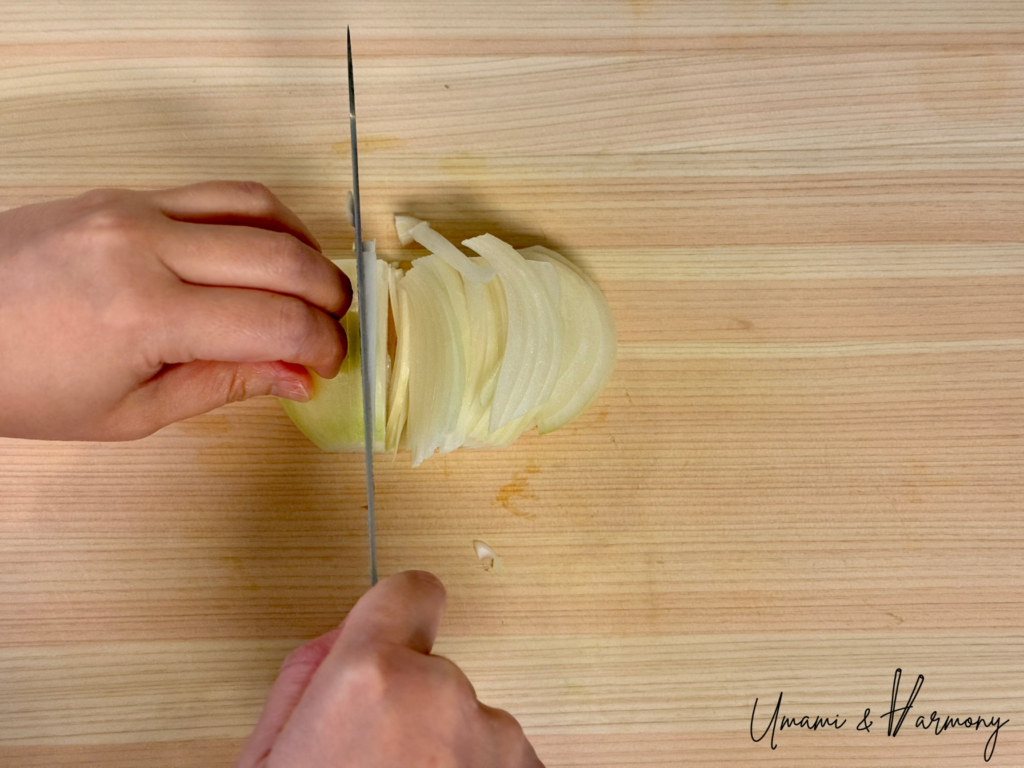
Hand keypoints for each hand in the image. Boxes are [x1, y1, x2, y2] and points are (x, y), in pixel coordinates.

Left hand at [0, 182, 350, 440]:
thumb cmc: (24, 383)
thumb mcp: (129, 413)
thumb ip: (225, 386)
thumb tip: (299, 377)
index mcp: (144, 316)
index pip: (276, 321)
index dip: (322, 345)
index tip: (329, 365)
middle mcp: (143, 246)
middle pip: (283, 257)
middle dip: (329, 297)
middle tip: (333, 329)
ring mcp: (132, 208)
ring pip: (258, 206)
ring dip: (306, 246)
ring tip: (314, 285)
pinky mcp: (122, 192)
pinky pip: (216, 193)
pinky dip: (262, 220)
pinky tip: (269, 252)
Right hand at [236, 571, 543, 767]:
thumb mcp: (267, 759)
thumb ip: (303, 681)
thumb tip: (338, 641)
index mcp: (368, 677)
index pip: (410, 592)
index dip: (398, 610)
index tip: (400, 622)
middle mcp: (442, 696)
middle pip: (433, 671)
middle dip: (409, 706)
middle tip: (372, 765)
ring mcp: (494, 744)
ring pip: (470, 723)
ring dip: (445, 752)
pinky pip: (498, 761)